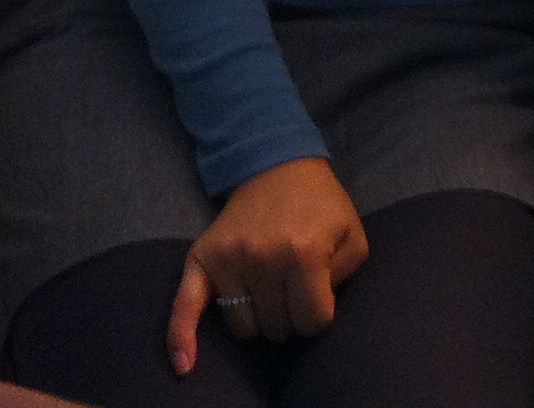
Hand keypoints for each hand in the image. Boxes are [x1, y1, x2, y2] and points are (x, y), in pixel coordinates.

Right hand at [166, 156, 367, 373]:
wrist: (278, 168)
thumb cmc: (321, 206)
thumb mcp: (352, 235)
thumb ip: (344, 278)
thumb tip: (315, 313)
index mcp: (304, 253)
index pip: (312, 321)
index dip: (319, 317)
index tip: (319, 301)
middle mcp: (263, 258)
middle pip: (276, 327)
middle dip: (289, 319)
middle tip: (294, 293)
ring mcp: (228, 259)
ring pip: (243, 327)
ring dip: (258, 321)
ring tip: (269, 294)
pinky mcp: (201, 258)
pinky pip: (184, 307)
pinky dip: (181, 339)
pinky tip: (186, 366)